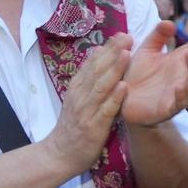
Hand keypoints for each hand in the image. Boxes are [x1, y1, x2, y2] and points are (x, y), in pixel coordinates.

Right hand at [43, 33, 128, 173]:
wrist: (60, 153)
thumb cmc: (74, 125)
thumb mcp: (78, 97)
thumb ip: (88, 76)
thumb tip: (97, 51)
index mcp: (78, 87)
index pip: (92, 63)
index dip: (107, 48)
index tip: (121, 34)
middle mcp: (80, 96)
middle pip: (97, 70)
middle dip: (112, 53)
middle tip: (128, 37)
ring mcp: (86, 111)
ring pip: (101, 87)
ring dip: (114, 70)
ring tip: (127, 54)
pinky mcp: (93, 127)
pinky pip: (105, 111)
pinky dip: (114, 98)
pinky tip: (125, 87)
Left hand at [121, 20, 187, 126]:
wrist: (123, 100)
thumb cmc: (138, 75)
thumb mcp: (147, 51)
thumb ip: (157, 37)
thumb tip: (169, 22)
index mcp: (182, 59)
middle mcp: (185, 74)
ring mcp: (179, 92)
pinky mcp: (168, 107)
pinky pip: (178, 103)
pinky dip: (181, 95)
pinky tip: (179, 87)